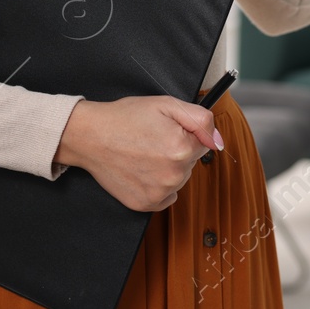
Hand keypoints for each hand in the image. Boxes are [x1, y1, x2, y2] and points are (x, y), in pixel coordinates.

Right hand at [53, 95, 222, 211]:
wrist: (91, 135)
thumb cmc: (126, 118)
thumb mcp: (167, 104)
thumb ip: (201, 120)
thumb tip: (218, 141)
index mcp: (182, 148)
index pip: (202, 143)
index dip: (185, 133)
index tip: (166, 129)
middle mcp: (174, 174)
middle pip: (191, 162)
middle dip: (177, 150)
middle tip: (152, 139)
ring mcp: (159, 192)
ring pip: (179, 179)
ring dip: (168, 168)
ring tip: (144, 153)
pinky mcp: (145, 204)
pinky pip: (167, 196)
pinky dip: (159, 186)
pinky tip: (142, 170)